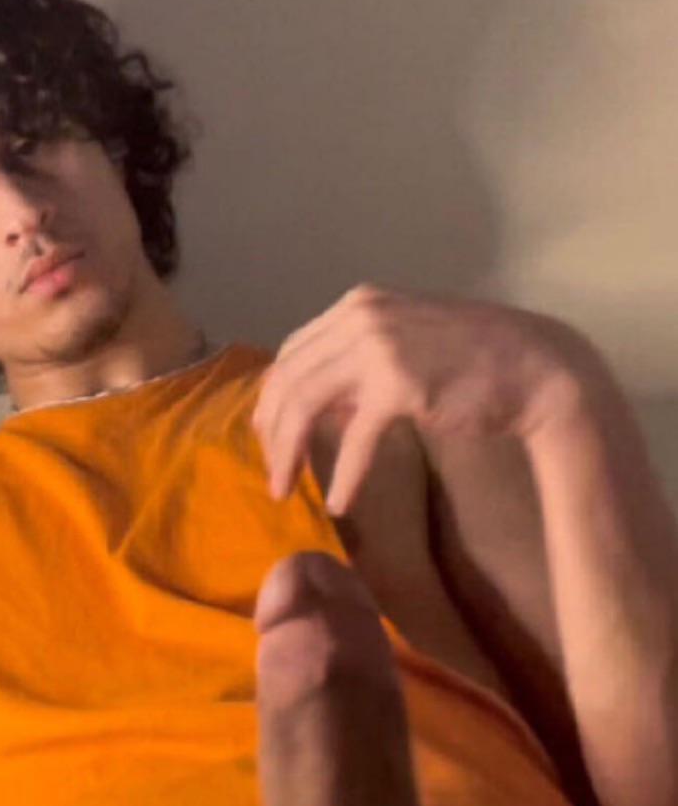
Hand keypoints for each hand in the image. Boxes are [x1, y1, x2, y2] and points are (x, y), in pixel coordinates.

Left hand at [253, 283, 596, 514]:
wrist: (537, 367)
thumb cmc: (474, 360)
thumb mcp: (405, 344)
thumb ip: (359, 363)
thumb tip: (320, 403)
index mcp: (358, 303)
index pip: (292, 351)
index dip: (274, 398)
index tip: (268, 435)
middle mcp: (360, 316)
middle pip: (290, 378)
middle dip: (271, 430)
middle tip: (270, 472)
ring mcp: (378, 347)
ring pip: (306, 404)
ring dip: (288, 452)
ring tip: (282, 488)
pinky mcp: (400, 385)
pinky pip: (356, 438)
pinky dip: (345, 475)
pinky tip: (338, 502)